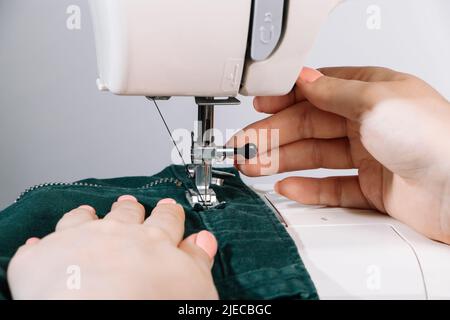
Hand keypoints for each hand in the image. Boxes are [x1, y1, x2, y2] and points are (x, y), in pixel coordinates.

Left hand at [7, 196, 218, 298]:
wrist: (97, 312)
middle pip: (125, 216)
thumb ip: (198, 261)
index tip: (169, 209)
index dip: (168, 214)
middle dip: (130, 210)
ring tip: (88, 213)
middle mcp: (116, 235)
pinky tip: (42, 245)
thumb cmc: (151, 304)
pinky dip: (43, 246)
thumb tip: (204, 241)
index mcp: (154, 241)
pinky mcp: (41, 260)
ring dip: (87, 217)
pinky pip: (41, 247)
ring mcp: (77, 242)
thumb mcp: (194, 287)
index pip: (165, 221)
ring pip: (83, 220)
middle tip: (130, 205)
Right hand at [233, 66, 449, 243]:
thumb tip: (303, 78)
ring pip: (315, 157)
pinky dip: (307, 188)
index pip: (318, 93)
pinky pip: (331, 187)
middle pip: (310, 127)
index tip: (258, 106)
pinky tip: (286, 186)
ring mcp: (369, 157)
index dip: (285, 99)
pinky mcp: (371, 189)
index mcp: (372, 93)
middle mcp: (368, 124)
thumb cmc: (434, 138)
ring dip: (282, 161)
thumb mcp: (376, 100)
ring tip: (255, 166)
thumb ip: (333, 91)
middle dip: (275, 135)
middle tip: (246, 144)